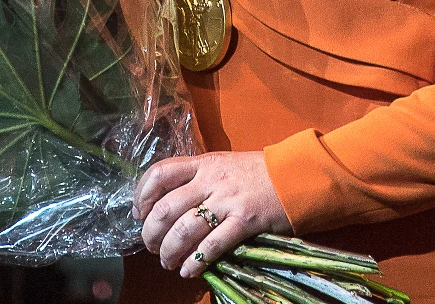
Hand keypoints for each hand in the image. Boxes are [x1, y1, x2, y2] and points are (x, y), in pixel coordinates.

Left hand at [135, 151, 289, 277]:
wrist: (295, 176)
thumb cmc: (257, 173)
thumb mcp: (223, 165)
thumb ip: (197, 178)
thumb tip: (167, 202)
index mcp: (203, 163)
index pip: (160, 173)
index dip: (142, 194)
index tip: (139, 213)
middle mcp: (211, 180)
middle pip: (166, 207)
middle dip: (151, 231)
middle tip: (150, 245)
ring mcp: (228, 200)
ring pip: (185, 228)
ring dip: (170, 250)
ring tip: (167, 262)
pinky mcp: (245, 221)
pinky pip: (212, 245)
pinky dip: (196, 261)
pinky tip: (189, 270)